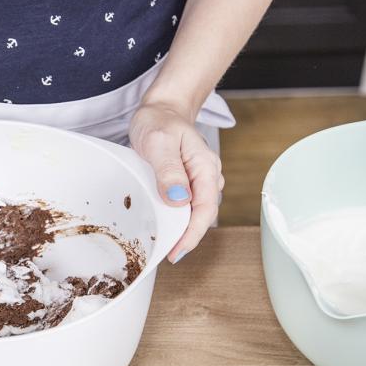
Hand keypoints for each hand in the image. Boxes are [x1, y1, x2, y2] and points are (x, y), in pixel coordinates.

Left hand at [128, 103, 224, 262]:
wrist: (161, 109)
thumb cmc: (159, 121)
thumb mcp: (159, 143)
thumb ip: (169, 171)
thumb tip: (179, 200)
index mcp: (205, 167)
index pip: (204, 210)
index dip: (191, 235)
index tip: (176, 252)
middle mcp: (207, 176)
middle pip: (201, 216)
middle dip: (186, 238)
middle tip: (165, 255)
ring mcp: (198, 180)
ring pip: (194, 213)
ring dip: (180, 230)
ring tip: (162, 246)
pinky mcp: (188, 183)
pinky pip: (185, 206)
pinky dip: (175, 219)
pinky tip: (162, 227)